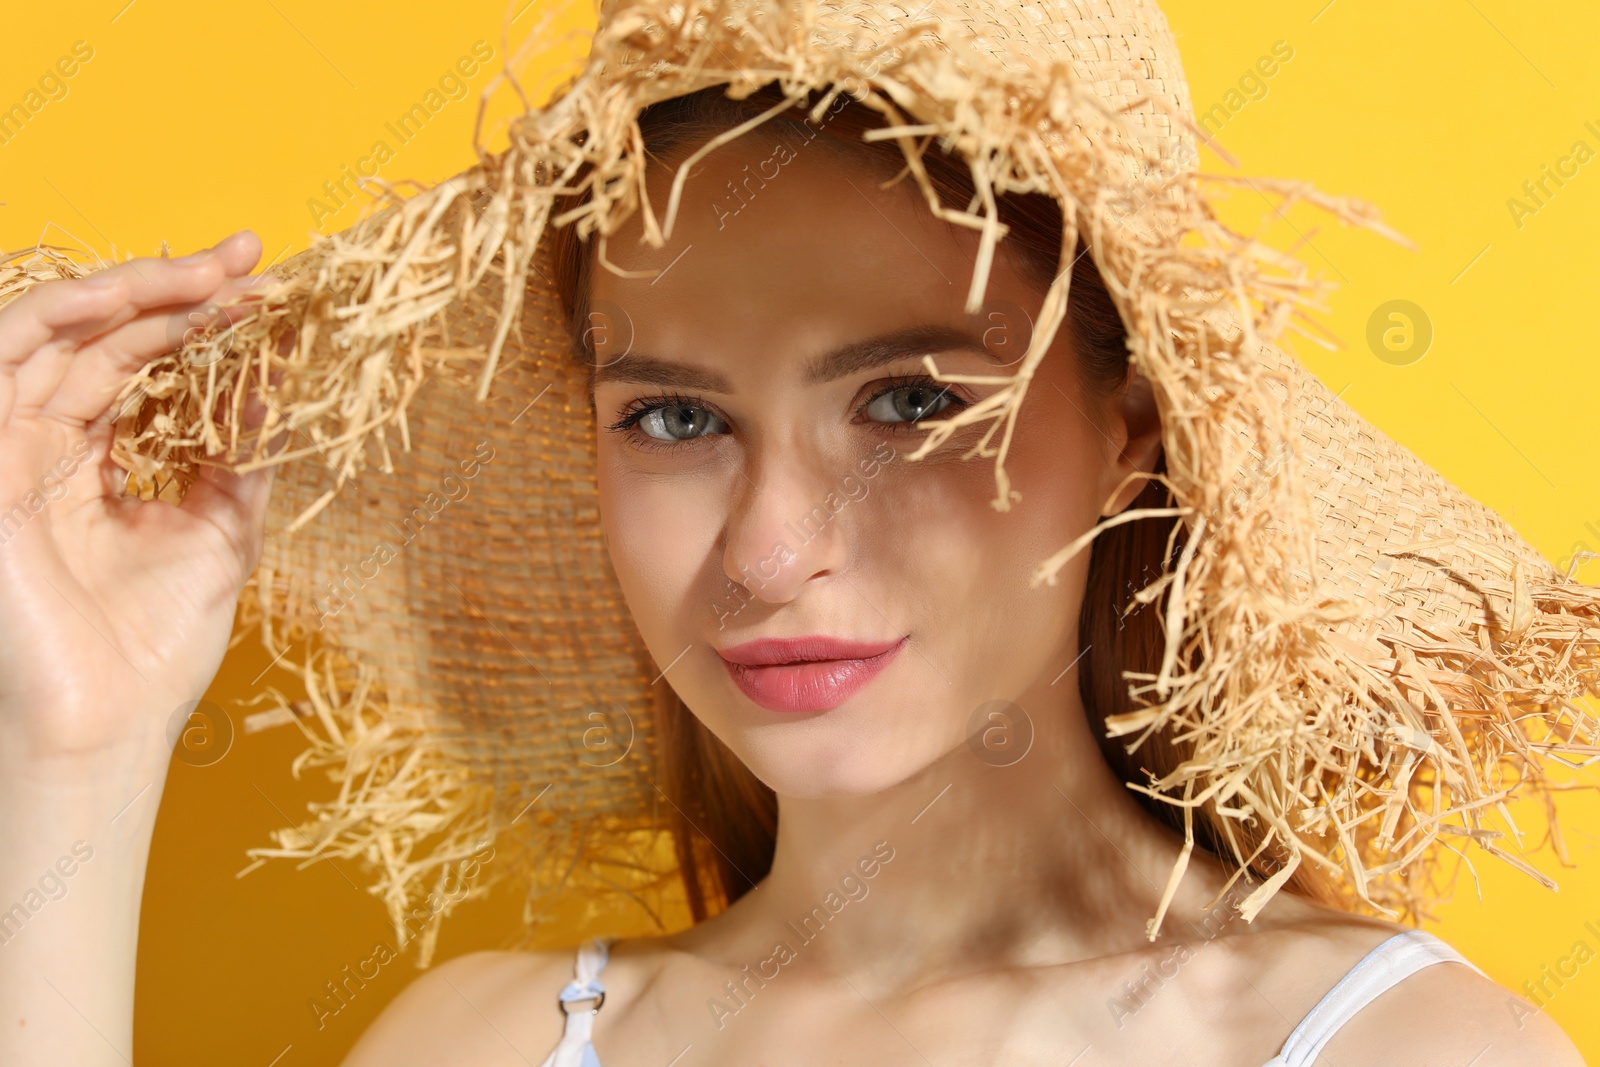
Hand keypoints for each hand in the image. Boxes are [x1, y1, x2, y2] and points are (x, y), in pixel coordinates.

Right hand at [0, 230, 274, 778]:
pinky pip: (2, 366)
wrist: (108, 725)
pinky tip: (125, 297)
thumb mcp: (220, 528)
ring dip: (128, 292)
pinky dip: (59, 319)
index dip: (196, 320)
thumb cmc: (154, 648)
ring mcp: (4, 453)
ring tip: (207, 272)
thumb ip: (241, 449)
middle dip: (175, 291)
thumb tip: (283, 368)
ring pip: (50, 335)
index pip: (136, 365)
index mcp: (88, 464)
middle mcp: (39, 448)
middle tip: (249, 262)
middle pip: (99, 338)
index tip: (268, 289)